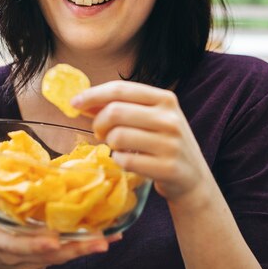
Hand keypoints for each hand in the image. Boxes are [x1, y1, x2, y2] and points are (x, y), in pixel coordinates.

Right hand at [0, 147, 120, 268]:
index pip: (16, 245)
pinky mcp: (48, 258)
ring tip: (110, 238)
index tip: (52, 240)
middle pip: (49, 255)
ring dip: (87, 248)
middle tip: (98, 241)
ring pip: (63, 257)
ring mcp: (35, 259)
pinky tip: (112, 235)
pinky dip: (89, 245)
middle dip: (73, 250)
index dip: (34, 245)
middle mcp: (19, 253)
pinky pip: (69, 253)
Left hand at [72, 81, 212, 203]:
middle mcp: (170, 118)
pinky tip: (128, 161)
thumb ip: (122, 107)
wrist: (192, 178)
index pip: (120, 89)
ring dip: (110, 144)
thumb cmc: (164, 143)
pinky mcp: (167, 167)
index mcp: (165, 99)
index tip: (74, 103)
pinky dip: (119, 161)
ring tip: (118, 147)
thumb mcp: (151, 118)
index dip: (93, 95)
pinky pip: (125, 160)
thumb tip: (82, 102)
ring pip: (117, 137)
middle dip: (98, 123)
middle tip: (99, 133)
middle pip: (115, 112)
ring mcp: (170, 143)